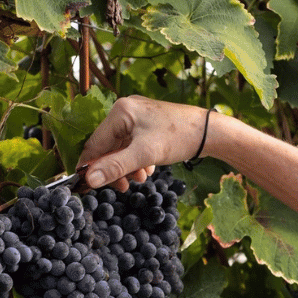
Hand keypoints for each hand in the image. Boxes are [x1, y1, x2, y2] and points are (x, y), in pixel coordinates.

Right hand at [78, 96, 209, 189]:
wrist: (208, 132)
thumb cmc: (178, 138)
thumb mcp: (144, 155)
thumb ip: (115, 167)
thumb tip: (89, 180)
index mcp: (120, 112)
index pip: (95, 143)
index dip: (91, 166)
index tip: (89, 186)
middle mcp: (125, 110)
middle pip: (108, 146)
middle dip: (115, 168)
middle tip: (123, 187)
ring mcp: (137, 116)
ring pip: (121, 148)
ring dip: (127, 166)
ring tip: (142, 178)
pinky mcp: (147, 123)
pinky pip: (133, 145)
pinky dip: (137, 160)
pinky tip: (148, 169)